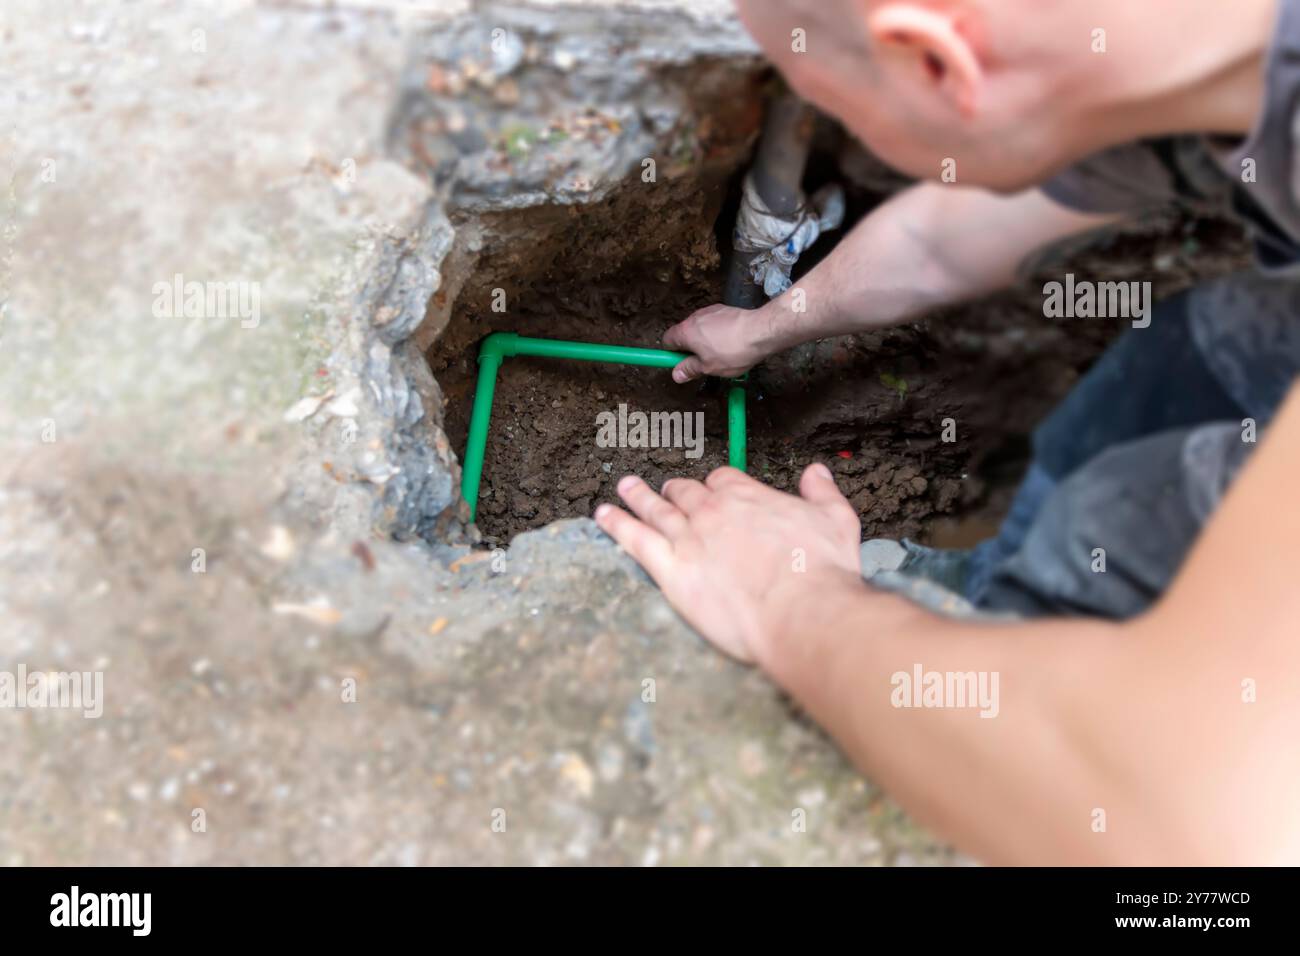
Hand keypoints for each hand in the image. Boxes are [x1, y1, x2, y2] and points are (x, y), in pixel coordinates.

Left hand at [594, 464, 863, 661]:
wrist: (800, 611)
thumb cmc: (822, 570)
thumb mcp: (836, 520)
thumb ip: (822, 492)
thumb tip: (816, 471)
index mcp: (747, 496)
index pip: (722, 479)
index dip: (716, 485)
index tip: (714, 489)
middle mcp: (711, 511)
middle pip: (684, 492)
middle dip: (674, 489)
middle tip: (664, 489)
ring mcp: (687, 538)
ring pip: (655, 509)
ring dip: (637, 495)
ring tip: (625, 487)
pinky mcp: (670, 570)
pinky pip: (634, 539)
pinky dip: (616, 524)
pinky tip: (602, 515)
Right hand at [663, 303, 772, 382]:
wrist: (760, 331)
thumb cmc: (732, 351)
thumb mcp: (709, 368)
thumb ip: (690, 369)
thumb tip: (676, 374)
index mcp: (686, 332)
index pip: (667, 340)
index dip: (671, 353)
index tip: (680, 363)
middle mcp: (694, 317)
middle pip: (683, 333)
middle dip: (690, 348)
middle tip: (702, 363)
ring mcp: (709, 311)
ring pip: (700, 328)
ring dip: (704, 340)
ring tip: (720, 354)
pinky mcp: (723, 309)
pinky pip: (713, 322)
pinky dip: (716, 332)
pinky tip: (730, 343)